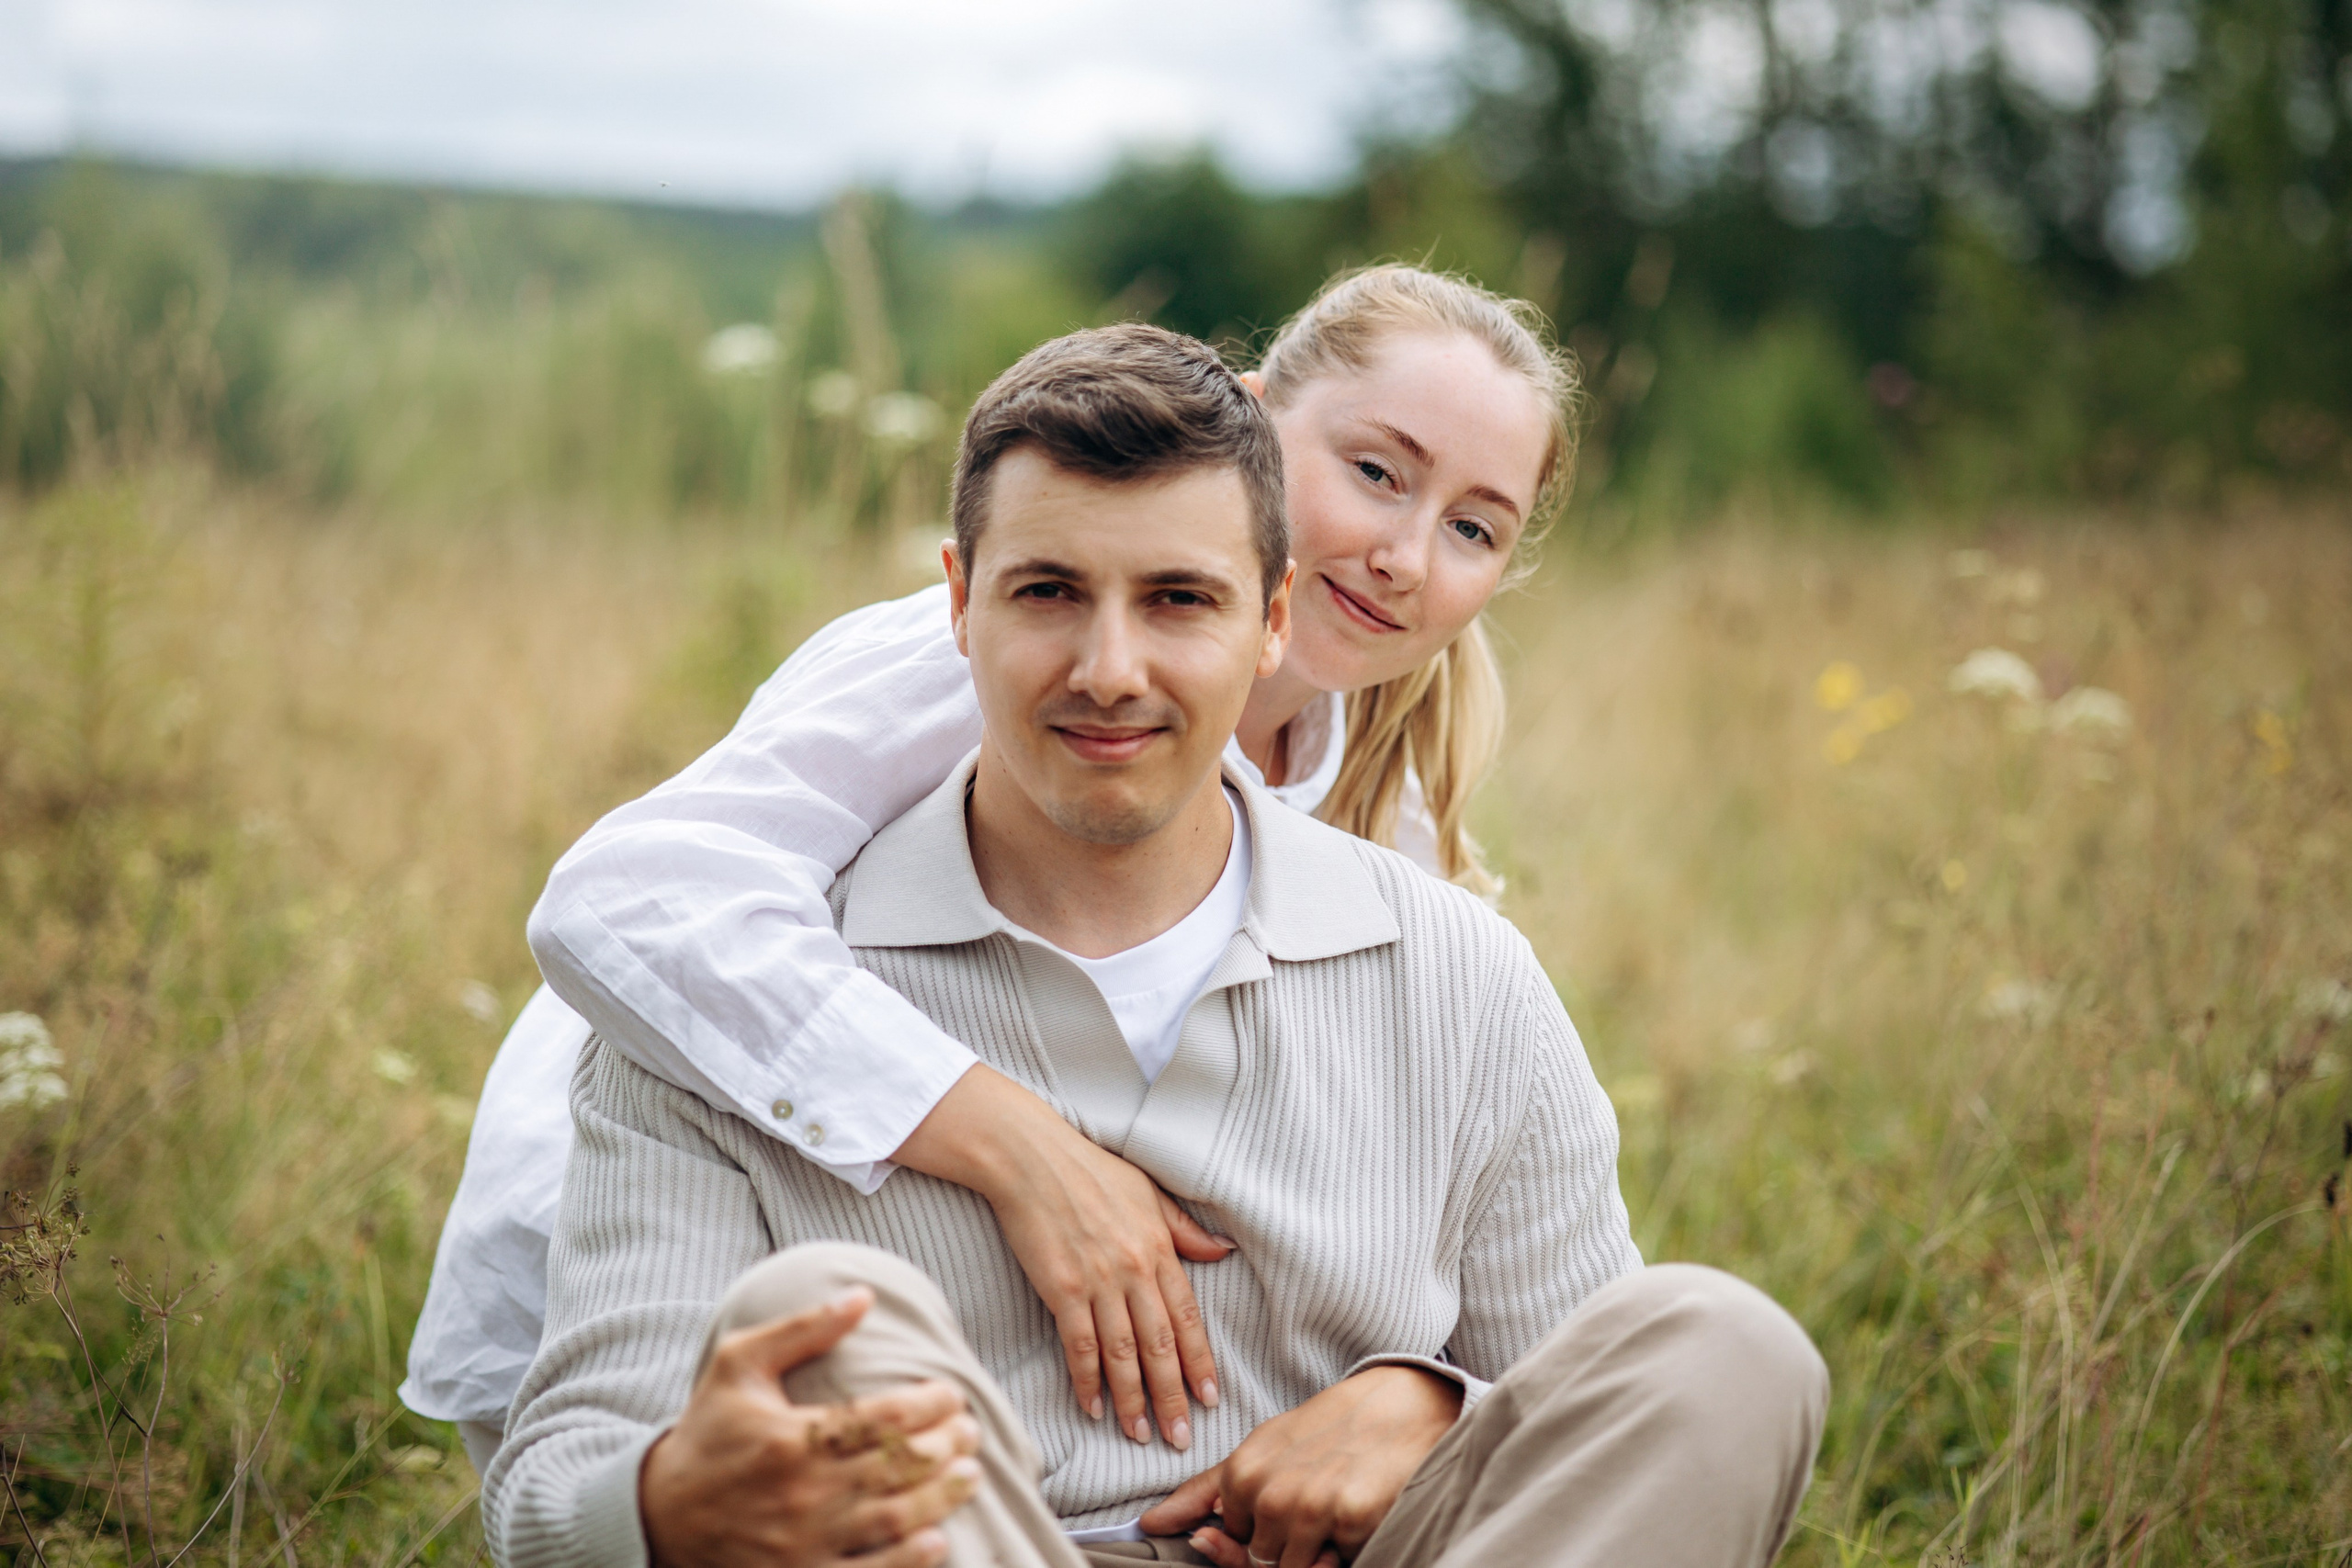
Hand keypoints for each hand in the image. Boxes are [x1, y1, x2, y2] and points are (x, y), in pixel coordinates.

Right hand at [640, 1287, 983, 1567]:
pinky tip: (938, 1539)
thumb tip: (864, 1294)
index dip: (932, 1403)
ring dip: (943, 1496)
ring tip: (971, 1473)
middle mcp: (803, 1492)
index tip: (952, 1393)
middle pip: (899, 1466)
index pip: (884, 1417)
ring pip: (896, 1519)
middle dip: (947, 1445)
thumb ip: (803, 1328)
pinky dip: (910, 1560)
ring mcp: (804, 1544)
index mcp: (791, 1437)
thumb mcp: (739, 1366)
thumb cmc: (707, 1433)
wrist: (656, 1517)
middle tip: (971, 1431)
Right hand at [893, 1065, 1233, 1447]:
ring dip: (1133, 1399)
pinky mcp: (1061, 1289)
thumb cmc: (1091, 1170)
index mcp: (1160, 1248)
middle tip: (1181, 1438)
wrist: (1032, 1158)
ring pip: (1122, 1354)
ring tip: (1140, 1435)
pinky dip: (1087, 1380)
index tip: (1210, 1397)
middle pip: (1159, 1346)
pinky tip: (1094, 1407)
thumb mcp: (1149, 1192)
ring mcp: (1097, 1282)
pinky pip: (1079, 1346)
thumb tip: (1224, 1251)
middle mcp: (1134, 1270)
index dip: (1200, 1361)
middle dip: (1172, 1396)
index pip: (1187, 1317)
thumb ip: (1184, 1229)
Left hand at [1138, 1365, 1463, 1567]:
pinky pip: (1338, 1564)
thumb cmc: (1328, 1428)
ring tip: (1333, 1506)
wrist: (1399, 1404)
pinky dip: (1349, 1547)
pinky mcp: (1351, 1520)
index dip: (1248, 1538)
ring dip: (1317, 1552)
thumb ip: (1205, 1490)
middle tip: (1312, 1505)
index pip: (1224, 1542)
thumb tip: (1149, 1523)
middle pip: (1261, 1563)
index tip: (1272, 1517)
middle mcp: (1270, 1492)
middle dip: (1285, 1546)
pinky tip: (1356, 1509)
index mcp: (1242, 1472)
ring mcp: (1310, 1508)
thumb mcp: (1261, 1448)